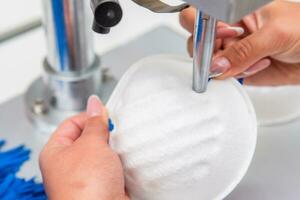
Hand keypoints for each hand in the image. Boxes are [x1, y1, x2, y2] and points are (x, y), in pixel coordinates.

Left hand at [39, 96, 128, 199]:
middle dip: (105, 133)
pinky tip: (127, 158)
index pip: (72, 123)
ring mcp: (87, 175)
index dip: (90, 116)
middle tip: (116, 130)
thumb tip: (94, 103)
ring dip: (114, 148)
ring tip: (122, 146)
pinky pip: (113, 165)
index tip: (107, 114)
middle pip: (89, 137)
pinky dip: (121, 161)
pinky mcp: (103, 184)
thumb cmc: (86, 186)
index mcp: (56, 151)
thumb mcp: (91, 145)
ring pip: (103, 152)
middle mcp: (70, 164)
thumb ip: (95, 123)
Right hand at [180, 1, 299, 85]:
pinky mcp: (238, 69)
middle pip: (198, 42)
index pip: (202, 18)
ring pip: (210, 63)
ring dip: (228, 67)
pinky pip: (223, 77)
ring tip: (254, 61)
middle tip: (227, 56)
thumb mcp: (275, 34)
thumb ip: (244, 50)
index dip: (202, 30)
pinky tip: (255, 68)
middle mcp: (230, 31)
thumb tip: (217, 65)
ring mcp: (233, 51)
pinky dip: (235, 77)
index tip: (219, 40)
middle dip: (210, 52)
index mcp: (235, 12)